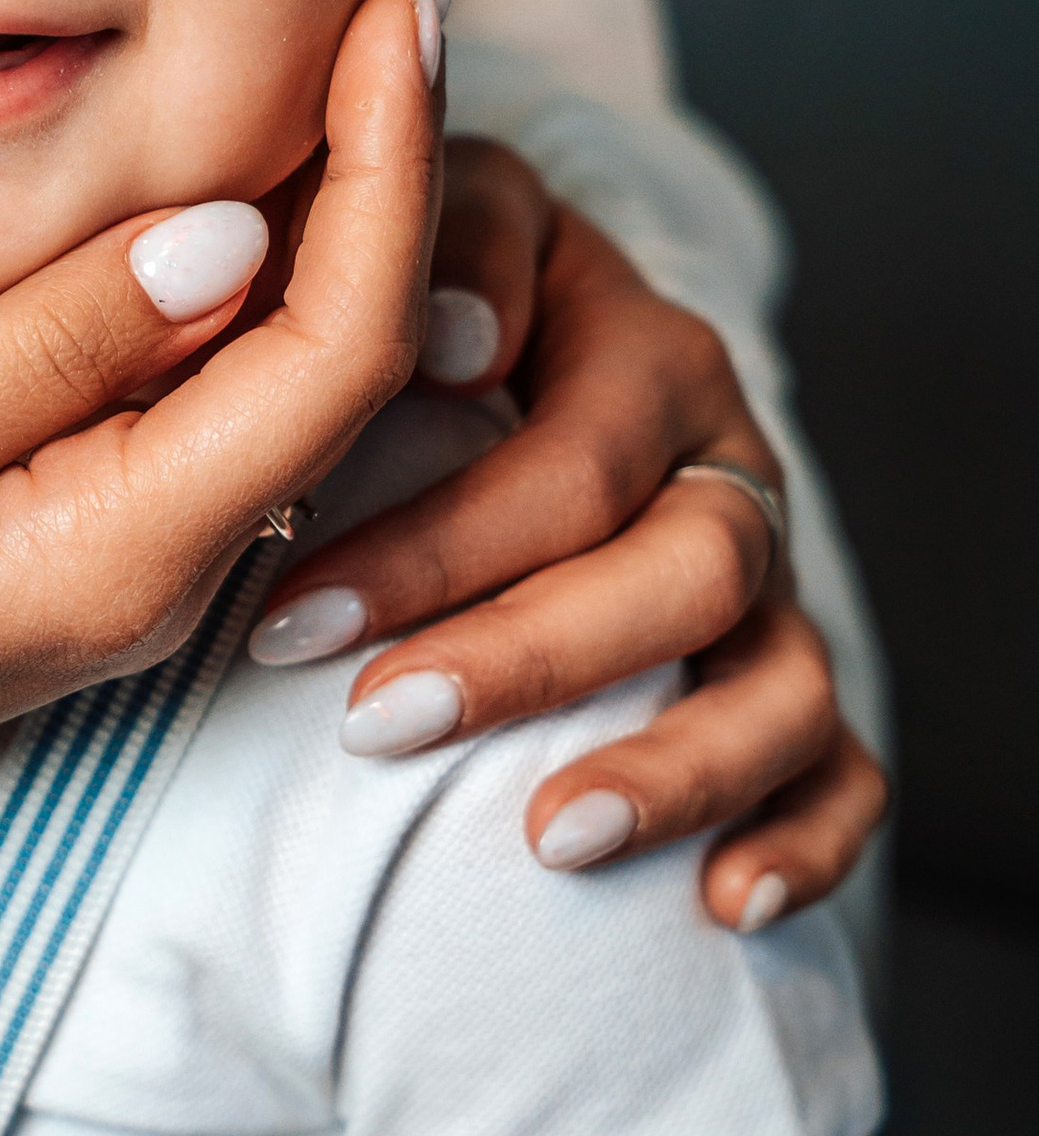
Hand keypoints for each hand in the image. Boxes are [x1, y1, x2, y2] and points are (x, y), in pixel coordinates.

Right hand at [0, 0, 437, 833]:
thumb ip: (40, 350)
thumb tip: (232, 230)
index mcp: (124, 555)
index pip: (335, 348)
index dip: (388, 163)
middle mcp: (164, 561)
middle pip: (348, 344)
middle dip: (394, 147)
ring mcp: (128, 543)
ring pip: (290, 352)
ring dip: (338, 183)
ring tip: (355, 10)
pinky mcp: (81, 512)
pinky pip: (208, 369)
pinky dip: (251, 238)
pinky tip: (247, 134)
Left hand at [253, 144, 885, 930]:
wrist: (453, 362)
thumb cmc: (401, 311)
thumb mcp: (409, 230)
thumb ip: (437, 244)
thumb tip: (453, 338)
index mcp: (638, 349)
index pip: (574, 459)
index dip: (438, 544)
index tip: (295, 619)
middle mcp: (720, 462)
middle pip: (684, 571)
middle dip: (527, 658)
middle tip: (376, 723)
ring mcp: (764, 578)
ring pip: (781, 678)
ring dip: (676, 767)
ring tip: (549, 839)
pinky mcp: (782, 675)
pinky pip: (841, 767)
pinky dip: (802, 838)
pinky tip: (723, 905)